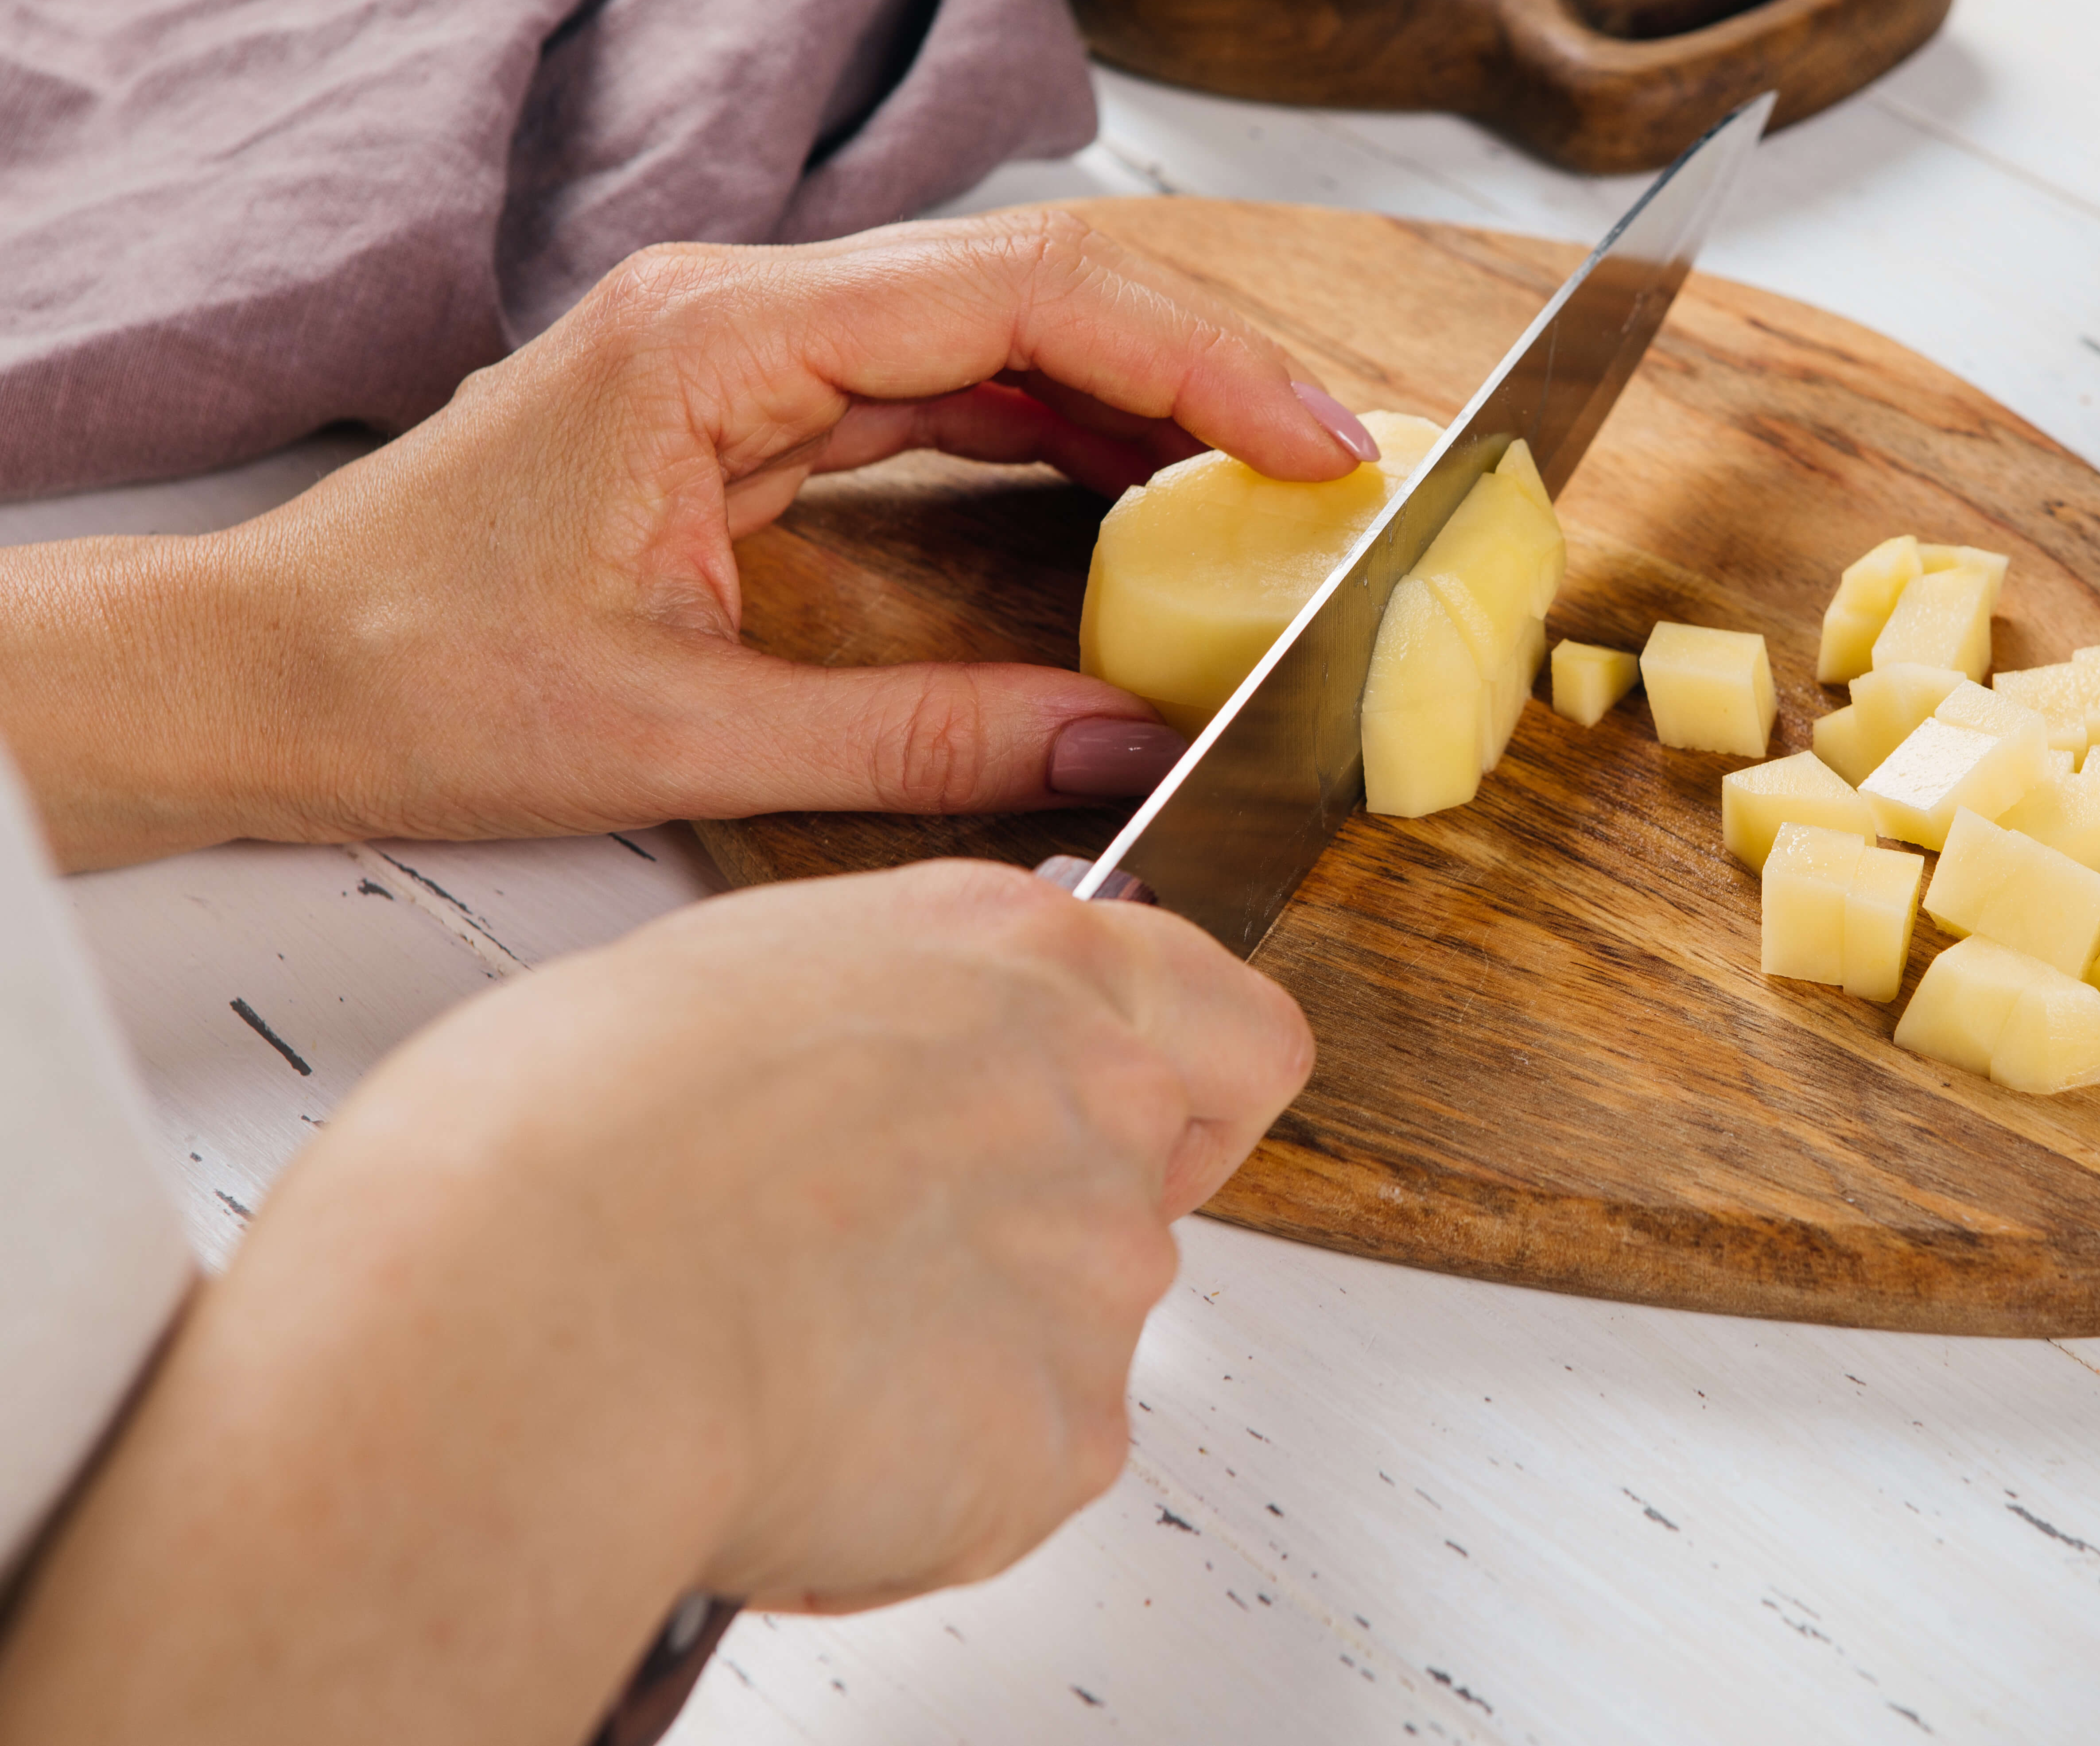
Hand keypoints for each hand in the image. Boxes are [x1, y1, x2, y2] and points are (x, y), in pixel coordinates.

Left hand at [0, 210, 1382, 867]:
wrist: (262, 674)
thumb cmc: (412, 680)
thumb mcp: (684, 739)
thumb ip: (919, 742)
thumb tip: (1111, 746)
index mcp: (717, 342)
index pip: (1019, 298)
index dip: (1195, 362)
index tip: (1311, 441)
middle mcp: (739, 312)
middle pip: (1029, 286)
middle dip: (1198, 367)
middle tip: (1329, 462)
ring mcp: (745, 350)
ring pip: (997, 330)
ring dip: (1138, 397)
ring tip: (1263, 481)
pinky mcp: (748, 406)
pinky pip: (941, 389)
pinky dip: (1055, 434)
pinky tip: (1135, 490)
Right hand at [0, 859, 1313, 1742]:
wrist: (520, 1314)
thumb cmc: (559, 1141)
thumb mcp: (732, 978)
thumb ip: (877, 1017)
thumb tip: (869, 1073)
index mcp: (1020, 959)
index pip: (1230, 1029)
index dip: (1183, 1099)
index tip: (1112, 1134)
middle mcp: (1094, 1103)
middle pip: (1138, 1198)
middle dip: (1028, 1246)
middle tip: (866, 1275)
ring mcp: (1096, 1276)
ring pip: (1068, 1342)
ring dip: (960, 1364)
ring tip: (781, 1362)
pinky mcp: (1065, 1438)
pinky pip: (1015, 1475)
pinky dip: (926, 1488)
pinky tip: (793, 1451)